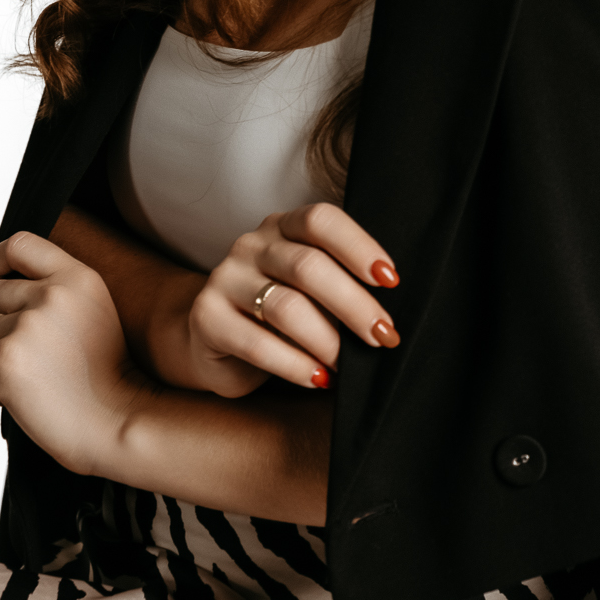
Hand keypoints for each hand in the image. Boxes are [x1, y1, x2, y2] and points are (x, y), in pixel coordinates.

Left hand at [0, 231, 144, 475]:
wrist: (118, 421)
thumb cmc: (107, 378)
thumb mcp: (95, 312)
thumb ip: (58, 292)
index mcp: (78, 277)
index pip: (21, 244)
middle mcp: (52, 294)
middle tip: (14, 349)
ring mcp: (28, 326)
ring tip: (18, 376)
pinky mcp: (7, 360)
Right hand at [186, 202, 400, 396]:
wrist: (215, 340)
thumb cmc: (280, 314)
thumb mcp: (310, 290)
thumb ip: (340, 286)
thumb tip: (387, 316)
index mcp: (283, 226)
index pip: (321, 221)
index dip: (358, 246)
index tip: (391, 280)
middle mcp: (252, 245)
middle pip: (309, 266)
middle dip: (354, 304)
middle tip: (384, 336)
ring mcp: (225, 278)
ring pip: (286, 307)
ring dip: (327, 341)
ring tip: (347, 367)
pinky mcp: (207, 318)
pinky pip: (257, 343)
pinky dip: (295, 365)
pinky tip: (318, 379)